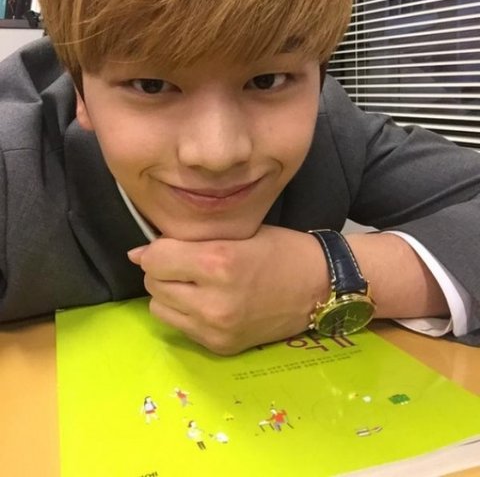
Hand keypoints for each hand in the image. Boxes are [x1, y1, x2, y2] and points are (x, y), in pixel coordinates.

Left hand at [128, 225, 327, 354]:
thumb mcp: (238, 233)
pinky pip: (180, 327)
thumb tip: (139, 254)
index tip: (171, 246)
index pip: (155, 259)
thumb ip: (190, 241)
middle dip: (162, 270)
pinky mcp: (221, 347)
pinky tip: (206, 301)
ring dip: (168, 293)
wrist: (321, 287)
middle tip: (185, 263)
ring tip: (193, 283)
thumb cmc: (282, 250)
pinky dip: (184, 312)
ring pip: (159, 308)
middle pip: (153, 284)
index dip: (158, 249)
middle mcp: (213, 301)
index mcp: (219, 263)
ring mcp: (216, 329)